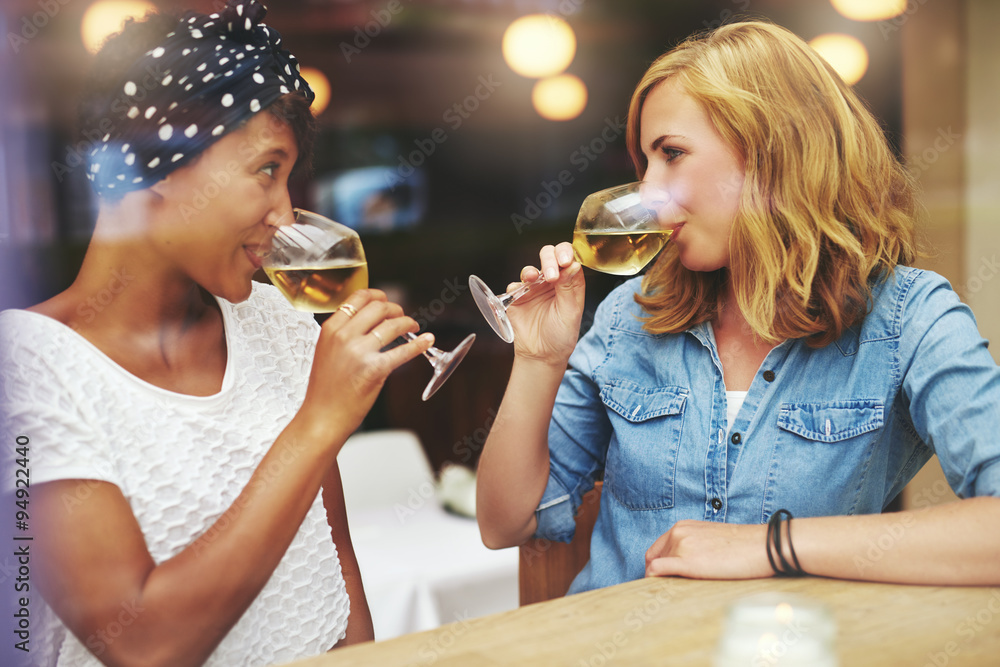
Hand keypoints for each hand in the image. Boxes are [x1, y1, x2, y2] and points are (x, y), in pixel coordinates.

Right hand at [299, 289, 431, 440]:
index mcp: (331, 329)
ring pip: (392, 325)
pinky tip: (427, 341)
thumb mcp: (326, 351)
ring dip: (408, 323)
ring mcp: (359, 352)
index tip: (387, 300)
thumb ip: (343, 334)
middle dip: (396, 309)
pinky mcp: (374, 370)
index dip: (378, 295)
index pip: (359, 297)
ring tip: (414, 328)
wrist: (321, 417)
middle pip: (379, 307)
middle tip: (402, 317)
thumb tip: (368, 322)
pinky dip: (419, 345)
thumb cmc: (325, 389)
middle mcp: (344, 336)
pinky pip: (403, 351)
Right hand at [507, 242, 584, 365]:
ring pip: (530, 269)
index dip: (566, 254)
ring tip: (531, 278)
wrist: (541, 356)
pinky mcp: (518, 298)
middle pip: (549, 256)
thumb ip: (569, 288)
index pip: (569, 258)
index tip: (565, 261)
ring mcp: (534, 289)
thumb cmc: (561, 336)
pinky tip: (519, 293)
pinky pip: (514, 286)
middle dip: (549, 259)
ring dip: (530, 270)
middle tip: (550, 274)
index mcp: (570, 283)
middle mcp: (552, 282)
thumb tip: (573, 265)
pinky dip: (515, 287)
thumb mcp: (570, 313)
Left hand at [644, 520, 772, 579]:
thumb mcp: (709, 538)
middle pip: (653, 559)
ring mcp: (681, 546)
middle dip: (658, 575)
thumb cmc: (742, 547)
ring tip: (675, 593)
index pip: (656, 550)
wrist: (762, 546)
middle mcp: (678, 532)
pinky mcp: (687, 561)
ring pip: (654, 567)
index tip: (665, 580)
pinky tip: (666, 591)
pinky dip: (655, 581)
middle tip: (670, 591)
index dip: (657, 566)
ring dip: (660, 580)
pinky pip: (657, 571)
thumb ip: (691, 546)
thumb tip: (682, 566)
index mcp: (682, 526)